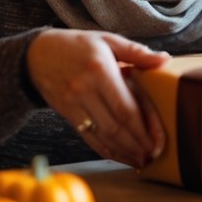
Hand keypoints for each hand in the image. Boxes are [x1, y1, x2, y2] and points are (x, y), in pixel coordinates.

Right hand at [26, 29, 169, 167]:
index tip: (159, 141)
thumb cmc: (78, 45)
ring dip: (124, 152)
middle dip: (138, 145)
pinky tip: (121, 156)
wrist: (37, 54)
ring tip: (142, 160)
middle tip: (155, 155)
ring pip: (103, 136)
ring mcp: (74, 104)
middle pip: (116, 126)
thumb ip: (136, 52)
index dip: (144, 128)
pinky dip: (107, 151)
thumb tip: (164, 59)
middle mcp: (85, 89)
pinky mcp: (67, 114)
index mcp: (100, 69)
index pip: (126, 106)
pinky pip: (89, 138)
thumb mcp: (107, 40)